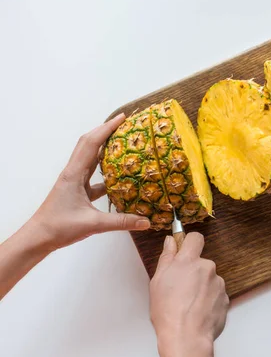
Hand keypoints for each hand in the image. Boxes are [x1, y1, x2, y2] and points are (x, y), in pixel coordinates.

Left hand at [31, 113, 150, 250]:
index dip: (106, 128)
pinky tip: (119, 177)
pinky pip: (93, 176)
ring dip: (105, 149)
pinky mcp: (77, 191)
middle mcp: (73, 173)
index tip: (122, 118)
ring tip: (123, 144)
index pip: (91, 144)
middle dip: (106, 131)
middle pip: (89, 144)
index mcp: (74, 174)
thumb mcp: (93, 224)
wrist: (39, 238)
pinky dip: (106, 172)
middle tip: (125, 125)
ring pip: (91, 158)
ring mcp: (74, 182)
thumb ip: (121, 221)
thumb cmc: (59, 227)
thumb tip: (145, 221)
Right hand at [150, 233, 228, 356]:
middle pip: (202, 263)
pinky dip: (209, 301)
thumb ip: (167, 258)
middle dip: (193, 272)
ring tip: (189, 305)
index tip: (184, 250)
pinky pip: (216, 295)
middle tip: (180, 289)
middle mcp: (208, 268)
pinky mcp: (226, 299)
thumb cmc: (168, 312)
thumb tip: (171, 241)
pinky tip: (198, 312)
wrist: (186, 337)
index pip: (195, 238)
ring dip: (202, 288)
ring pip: (209, 280)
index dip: (189, 242)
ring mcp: (219, 284)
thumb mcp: (158, 281)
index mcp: (189, 261)